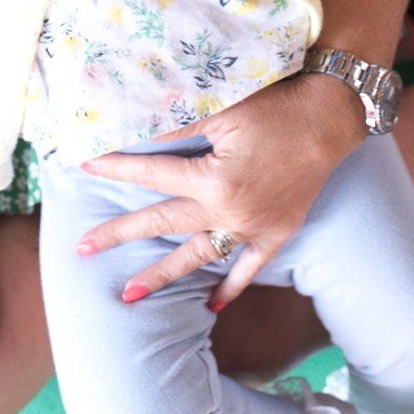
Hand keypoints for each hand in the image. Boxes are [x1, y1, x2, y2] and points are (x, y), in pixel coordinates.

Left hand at [73, 71, 365, 306]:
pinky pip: (249, 269)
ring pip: (197, 257)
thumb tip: (141, 138)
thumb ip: (181, 131)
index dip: (117, 169)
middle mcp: (229, 211)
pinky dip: (230, 288)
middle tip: (83, 249)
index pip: (152, 174)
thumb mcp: (222, 113)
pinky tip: (211, 306)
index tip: (86, 168)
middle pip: (162, 224)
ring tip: (129, 296)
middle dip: (120, 235)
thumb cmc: (274, 107)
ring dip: (161, 275)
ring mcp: (253, 228)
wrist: (330, 118)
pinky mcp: (277, 233)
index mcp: (212, 179)